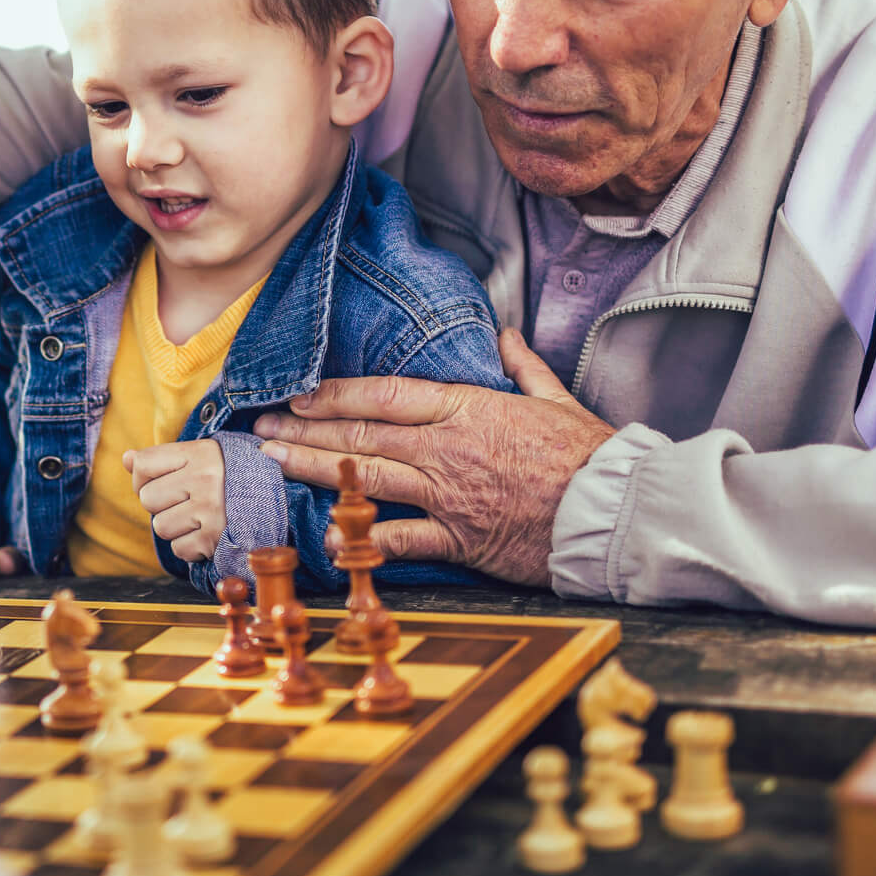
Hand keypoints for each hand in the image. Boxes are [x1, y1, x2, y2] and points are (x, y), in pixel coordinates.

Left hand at [127, 439, 226, 561]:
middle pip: (147, 498)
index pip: (143, 464)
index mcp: (199, 453)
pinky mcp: (215, 537)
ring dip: (175, 528)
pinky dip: (189, 547)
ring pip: (160, 526)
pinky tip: (206, 533)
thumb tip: (126, 459)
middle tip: (184, 502)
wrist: (275, 503)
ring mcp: (211, 509)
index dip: (142, 478)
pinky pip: (179, 549)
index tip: (158, 482)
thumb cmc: (227, 479)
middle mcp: (205, 478)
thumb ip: (161, 459)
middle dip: (160, 505)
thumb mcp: (199, 458)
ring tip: (197, 518)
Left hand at [252, 329, 614, 586]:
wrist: (613, 512)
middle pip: (361, 434)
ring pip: (365, 477)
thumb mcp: (556, 400)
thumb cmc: (590, 457)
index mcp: (466, 408)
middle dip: (304, 430)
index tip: (298, 394)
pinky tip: (325, 537)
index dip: (333, 394)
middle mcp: (445, 449)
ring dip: (313, 469)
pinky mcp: (456, 538)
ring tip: (273, 462)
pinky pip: (398, 539)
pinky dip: (360, 539)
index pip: (384, 394)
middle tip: (261, 427)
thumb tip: (505, 336)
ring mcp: (447, 495)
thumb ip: (523, 368)